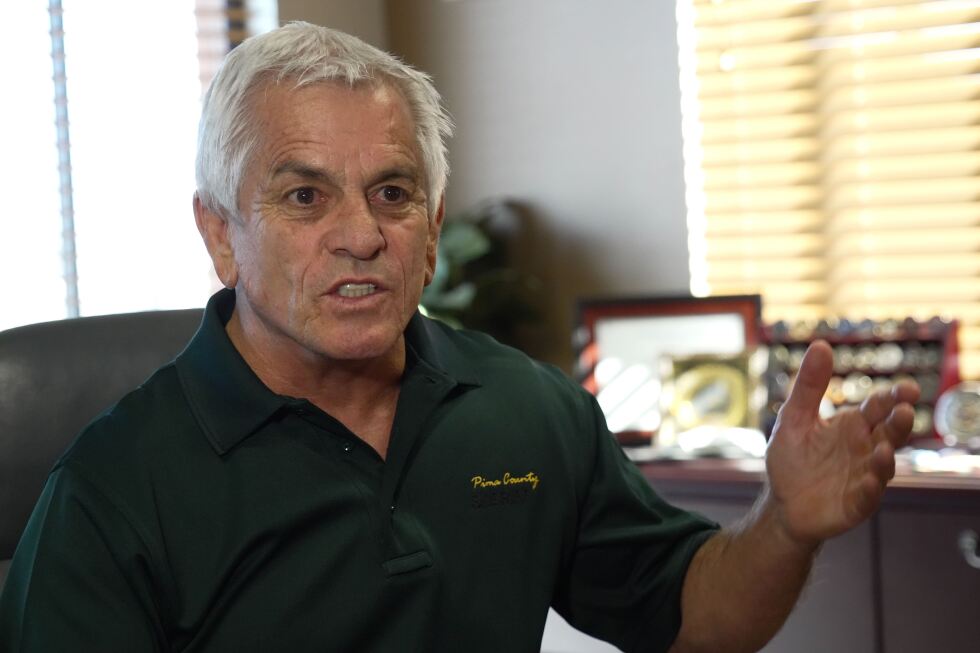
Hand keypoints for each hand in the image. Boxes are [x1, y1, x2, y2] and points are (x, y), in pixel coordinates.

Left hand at [764, 340, 919, 545]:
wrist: (781, 503)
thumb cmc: (792, 458)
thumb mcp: (794, 418)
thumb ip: (809, 386)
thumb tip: (821, 344)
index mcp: (853, 426)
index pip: (878, 407)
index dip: (893, 397)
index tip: (907, 388)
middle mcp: (865, 449)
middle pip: (889, 433)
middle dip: (899, 423)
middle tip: (906, 410)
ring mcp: (864, 477)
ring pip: (883, 465)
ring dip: (885, 458)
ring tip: (884, 448)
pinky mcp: (856, 503)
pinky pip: (868, 496)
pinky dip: (870, 488)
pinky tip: (869, 481)